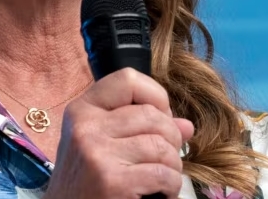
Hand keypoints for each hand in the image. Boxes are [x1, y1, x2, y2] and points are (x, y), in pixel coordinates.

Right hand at [45, 68, 194, 198]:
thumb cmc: (85, 183)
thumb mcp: (99, 147)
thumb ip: (138, 129)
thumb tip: (186, 126)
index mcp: (81, 111)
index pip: (128, 79)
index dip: (156, 96)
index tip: (161, 119)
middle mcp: (85, 127)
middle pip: (152, 115)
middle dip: (171, 138)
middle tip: (166, 158)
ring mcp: (97, 153)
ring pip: (162, 145)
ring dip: (173, 166)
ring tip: (163, 178)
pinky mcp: (112, 181)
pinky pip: (163, 174)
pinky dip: (171, 187)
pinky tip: (161, 194)